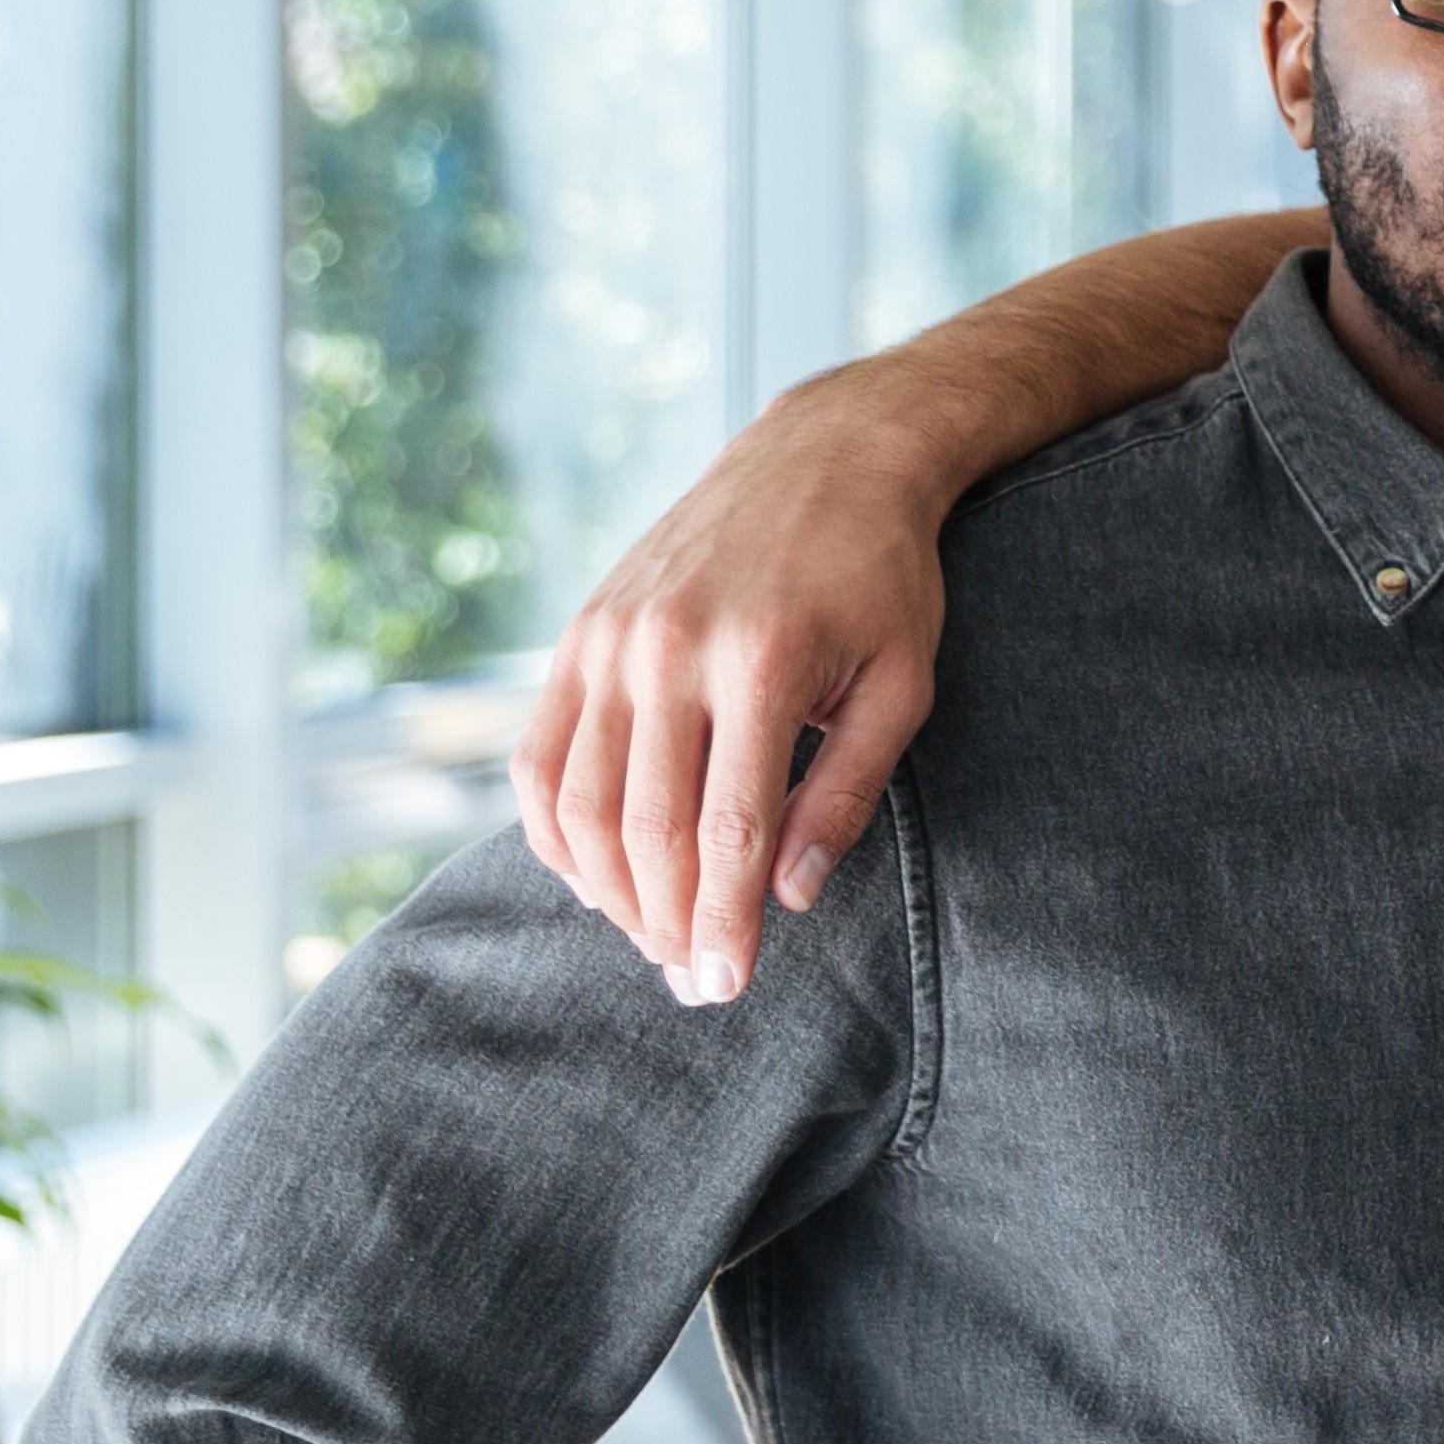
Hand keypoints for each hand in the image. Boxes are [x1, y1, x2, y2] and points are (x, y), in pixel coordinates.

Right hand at [511, 389, 956, 1003]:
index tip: (726, 985)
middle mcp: (671, 648)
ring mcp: (612, 637)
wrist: (822, 457)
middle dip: (667, 921)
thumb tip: (788, 897)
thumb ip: (846, 793)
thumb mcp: (903, 683)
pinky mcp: (580, 632)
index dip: (724, 921)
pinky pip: (540, 755)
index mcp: (765, 662)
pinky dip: (554, 830)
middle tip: (691, 979)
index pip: (728, 829)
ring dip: (609, 890)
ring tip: (654, 937)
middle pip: (645, 828)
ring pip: (580, 801)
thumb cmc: (882, 578)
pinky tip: (594, 878)